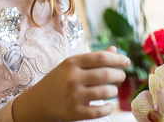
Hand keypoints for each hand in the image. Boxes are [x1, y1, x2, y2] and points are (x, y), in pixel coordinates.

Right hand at [12, 47, 129, 120]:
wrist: (36, 103)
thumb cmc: (58, 80)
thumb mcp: (71, 65)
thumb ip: (93, 58)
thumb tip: (115, 50)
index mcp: (72, 63)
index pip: (101, 57)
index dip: (117, 58)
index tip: (127, 61)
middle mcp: (72, 78)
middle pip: (106, 74)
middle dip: (119, 75)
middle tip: (121, 76)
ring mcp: (73, 96)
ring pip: (105, 92)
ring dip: (114, 91)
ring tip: (112, 90)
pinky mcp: (74, 113)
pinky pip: (99, 111)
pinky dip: (108, 108)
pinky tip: (108, 106)